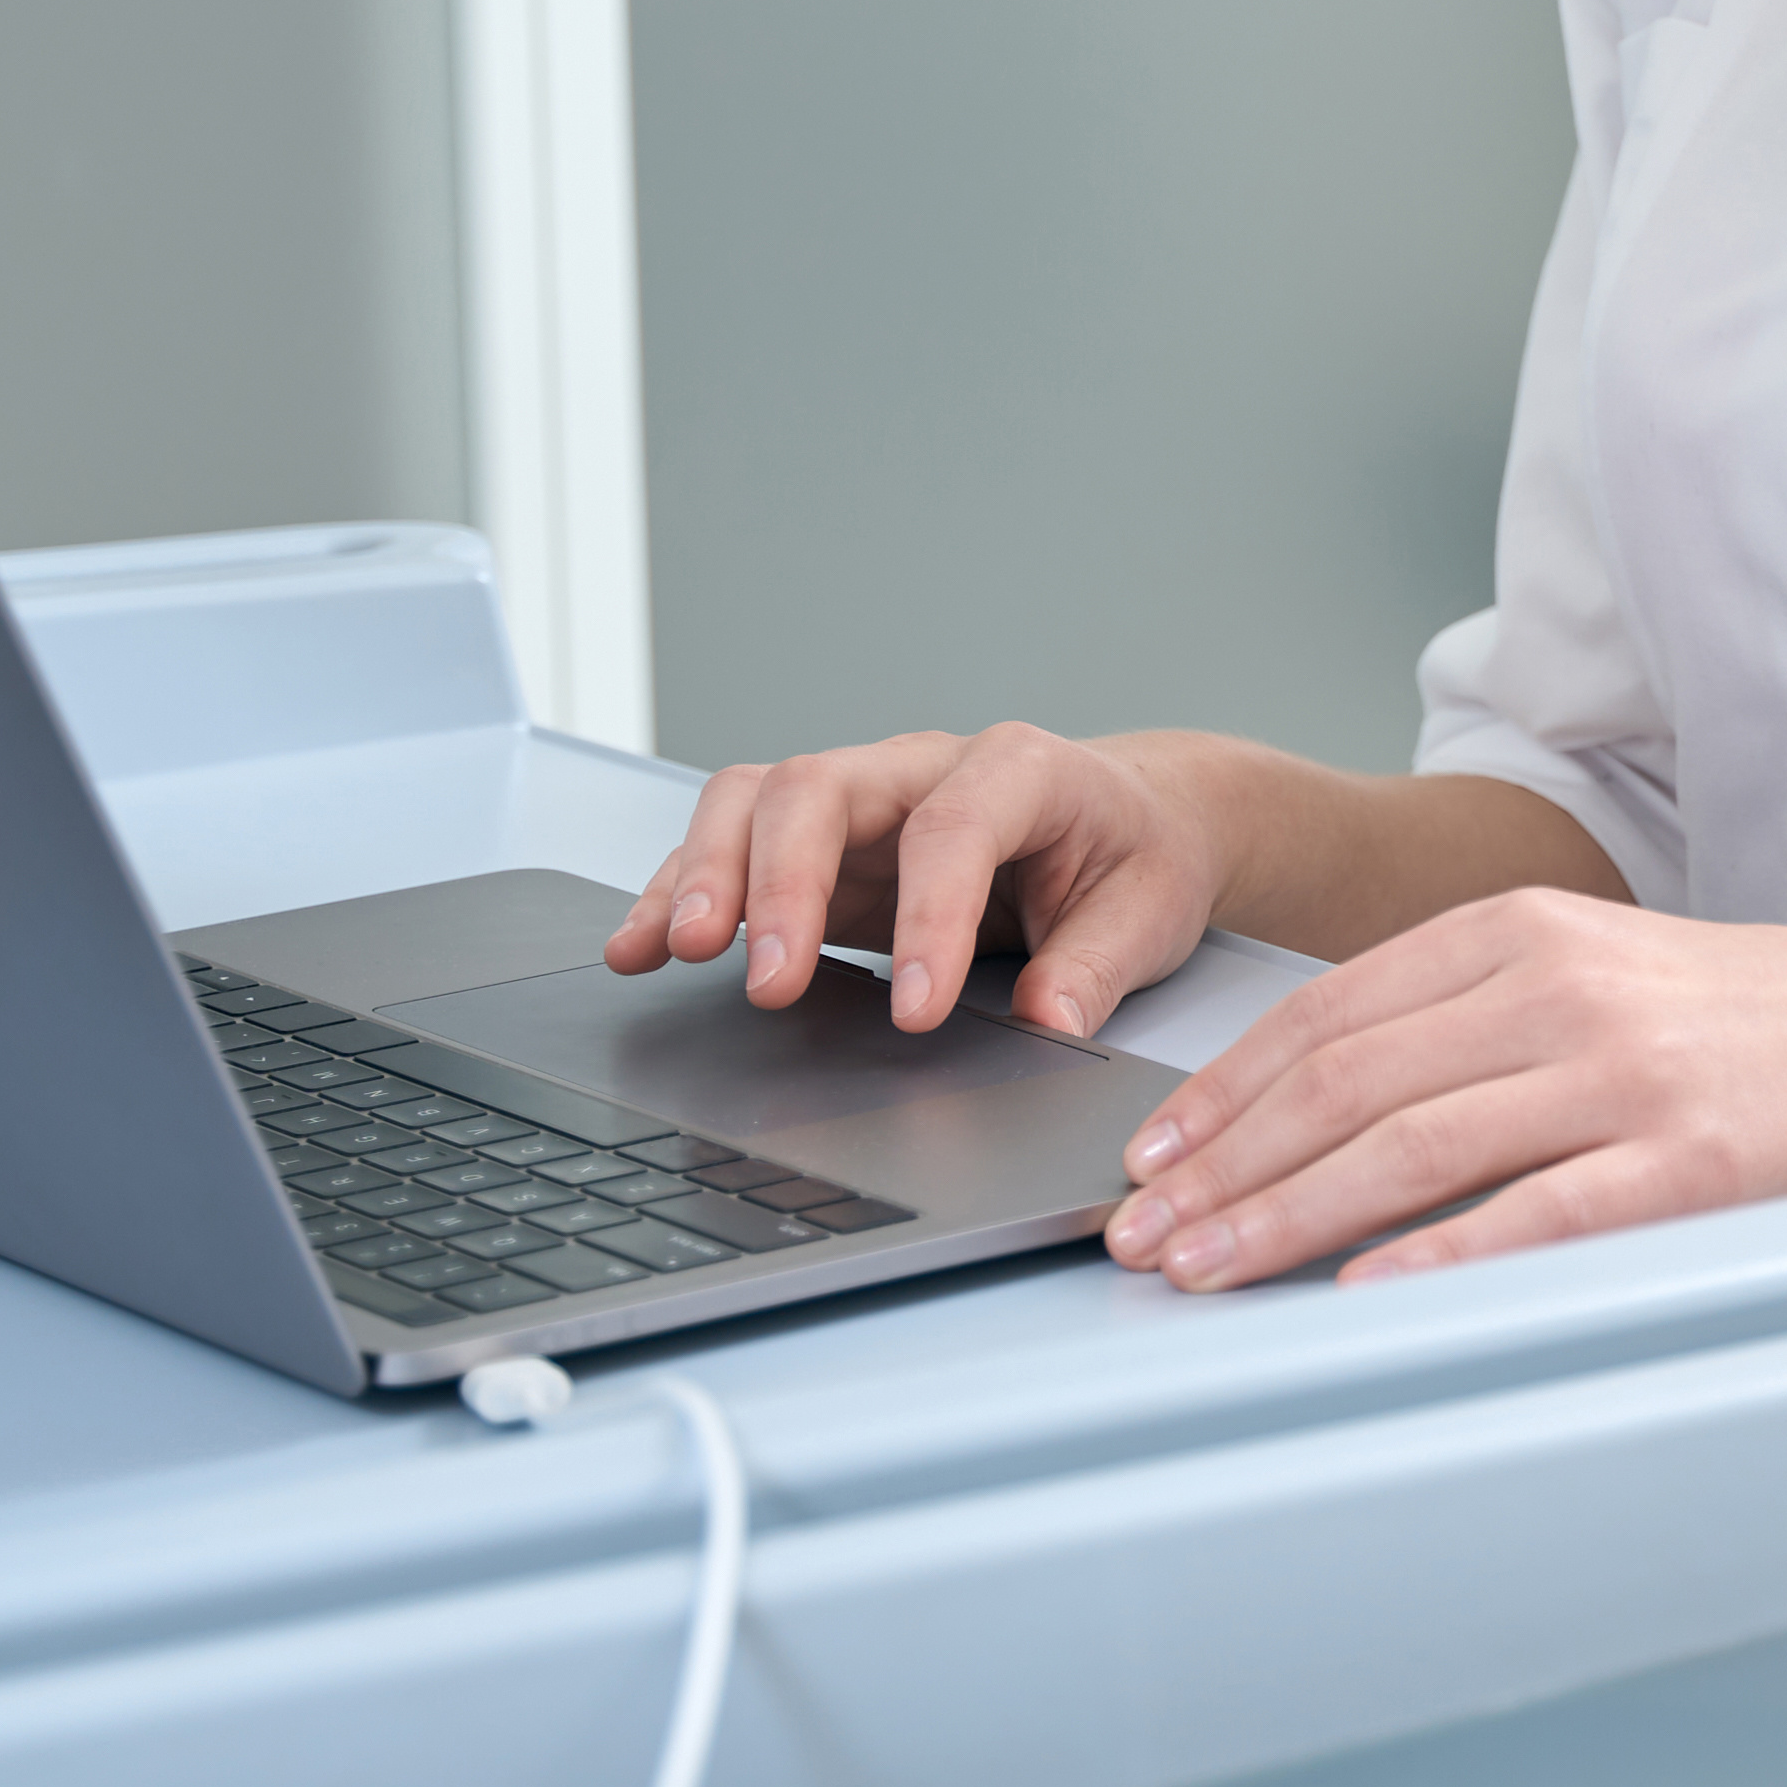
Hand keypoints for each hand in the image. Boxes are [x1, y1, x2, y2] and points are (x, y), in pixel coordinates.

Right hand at [606, 722, 1229, 1040]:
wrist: (1129, 823)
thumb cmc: (1134, 858)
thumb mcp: (1148, 912)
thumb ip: (1097, 965)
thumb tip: (1046, 1018)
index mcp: (1021, 769)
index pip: (953, 828)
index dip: (927, 916)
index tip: (915, 1011)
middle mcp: (921, 769)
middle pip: (819, 789)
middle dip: (781, 883)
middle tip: (767, 982)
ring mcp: (861, 801)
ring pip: (753, 802)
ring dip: (706, 876)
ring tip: (673, 952)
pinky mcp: (818, 845)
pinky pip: (730, 846)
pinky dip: (677, 892)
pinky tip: (639, 946)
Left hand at [1109, 894, 1786, 1286]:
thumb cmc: (1749, 1024)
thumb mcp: (1596, 977)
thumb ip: (1468, 1024)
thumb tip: (1312, 1113)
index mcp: (1524, 932)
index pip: (1329, 1015)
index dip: (1221, 1092)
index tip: (1149, 1157)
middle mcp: (1565, 989)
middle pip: (1348, 1083)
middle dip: (1224, 1167)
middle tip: (1140, 1235)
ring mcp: (1628, 1073)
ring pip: (1413, 1147)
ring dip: (1286, 1217)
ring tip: (1207, 1270)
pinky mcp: (1690, 1160)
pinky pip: (1538, 1214)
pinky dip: (1438, 1256)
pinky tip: (1366, 1291)